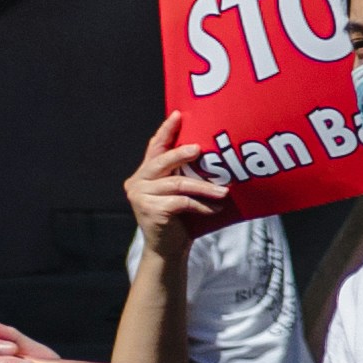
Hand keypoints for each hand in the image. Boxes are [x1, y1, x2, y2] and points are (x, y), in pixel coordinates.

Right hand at [120, 117, 225, 264]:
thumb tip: (216, 156)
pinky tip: (214, 210)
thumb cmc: (180, 218)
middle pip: (163, 161)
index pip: (155, 147)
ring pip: (178, 184)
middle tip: (200, 149)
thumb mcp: (180, 192)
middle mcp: (138, 181)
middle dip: (182, 154)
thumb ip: (185, 175)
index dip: (166, 131)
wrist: (168, 248)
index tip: (178, 114)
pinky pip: (182, 202)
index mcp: (145, 173)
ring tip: (225, 191)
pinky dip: (201, 206)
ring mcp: (140, 196)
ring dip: (205, 187)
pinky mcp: (150, 210)